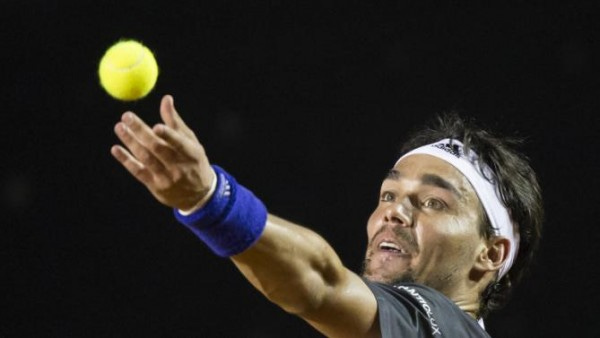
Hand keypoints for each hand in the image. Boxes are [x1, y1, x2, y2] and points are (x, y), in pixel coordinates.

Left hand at [111, 95, 214, 210]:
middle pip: (157, 148)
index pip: (179, 144)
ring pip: (146, 158)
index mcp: (192, 154)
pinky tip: (116, 149)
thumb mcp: (191, 142)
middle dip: (141, 131)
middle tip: (127, 116)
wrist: (198, 195)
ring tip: (119, 127)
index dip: (168, 135)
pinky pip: (138, 172)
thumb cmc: (193, 161)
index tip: (155, 126)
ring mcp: (167, 178)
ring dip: (130, 142)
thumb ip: (175, 122)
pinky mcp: (156, 187)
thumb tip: (166, 98)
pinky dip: (126, 160)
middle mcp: (179, 167)